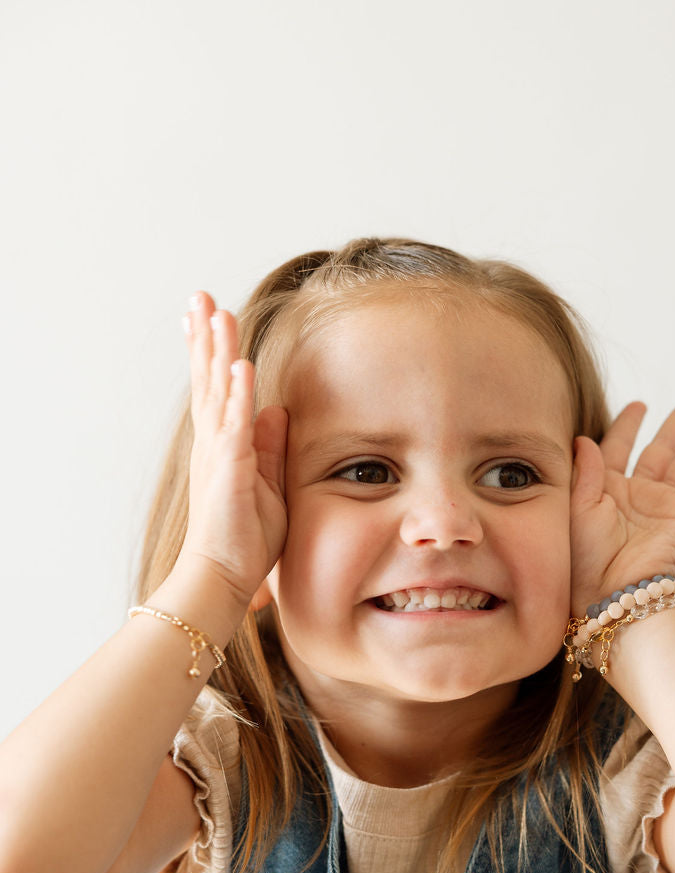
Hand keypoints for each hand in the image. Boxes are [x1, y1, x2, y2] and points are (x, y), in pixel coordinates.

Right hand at [178, 293, 289, 609]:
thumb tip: (277, 410)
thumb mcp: (266, 483)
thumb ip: (270, 445)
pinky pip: (233, 424)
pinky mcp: (228, 469)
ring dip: (218, 350)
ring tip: (218, 311)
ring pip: (216, 390)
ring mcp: (217, 452)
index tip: (209, 315)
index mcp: (221, 443)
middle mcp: (213, 441)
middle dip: (205, 334)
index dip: (211, 350)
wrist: (222, 577)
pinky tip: (240, 365)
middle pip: (206, 377)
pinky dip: (237, 394)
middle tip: (199, 295)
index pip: (214, 387)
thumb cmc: (243, 540)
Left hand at [569, 396, 674, 614]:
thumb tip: (584, 439)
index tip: (639, 404)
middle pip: (664, 447)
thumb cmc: (583, 559)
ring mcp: (666, 507)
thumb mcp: (575, 507)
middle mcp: (639, 495)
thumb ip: (584, 471)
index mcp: (607, 489)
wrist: (609, 596)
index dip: (629, 424)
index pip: (620, 446)